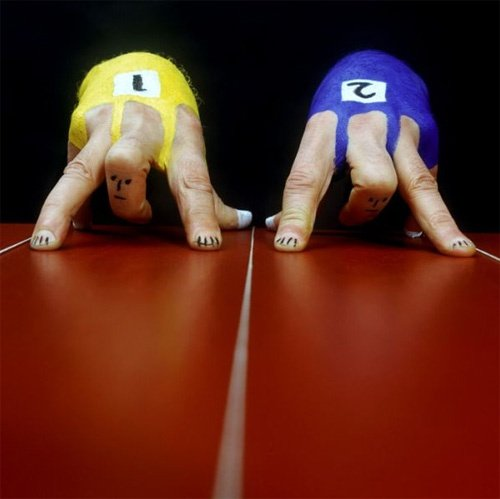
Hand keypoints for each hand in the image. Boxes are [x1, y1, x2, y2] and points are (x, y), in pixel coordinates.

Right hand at [31, 53, 251, 250]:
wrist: (136, 70)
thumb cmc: (170, 118)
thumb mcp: (192, 147)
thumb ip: (207, 191)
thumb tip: (238, 223)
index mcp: (179, 137)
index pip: (193, 181)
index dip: (200, 215)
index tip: (205, 244)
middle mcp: (141, 128)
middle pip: (125, 164)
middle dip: (128, 201)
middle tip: (142, 217)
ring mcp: (106, 127)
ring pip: (82, 170)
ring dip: (63, 208)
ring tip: (53, 242)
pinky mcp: (81, 130)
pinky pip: (69, 173)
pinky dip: (67, 203)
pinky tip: (73, 225)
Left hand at [267, 50, 474, 256]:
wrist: (377, 67)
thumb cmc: (340, 109)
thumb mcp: (316, 137)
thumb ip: (305, 182)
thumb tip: (280, 226)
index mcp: (326, 130)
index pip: (308, 178)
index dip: (298, 214)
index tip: (290, 243)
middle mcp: (366, 128)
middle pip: (374, 181)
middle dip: (363, 210)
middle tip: (348, 217)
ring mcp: (401, 132)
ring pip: (418, 183)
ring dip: (436, 222)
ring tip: (451, 250)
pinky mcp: (426, 137)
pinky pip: (430, 181)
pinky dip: (430, 210)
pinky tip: (426, 228)